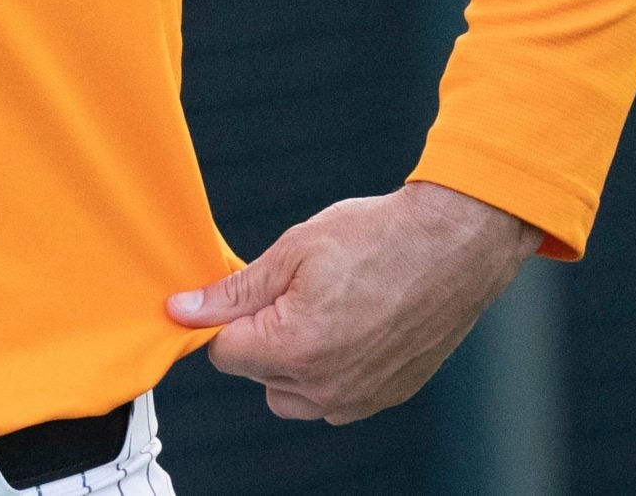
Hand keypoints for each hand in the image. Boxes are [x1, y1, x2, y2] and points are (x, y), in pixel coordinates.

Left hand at [163, 182, 543, 423]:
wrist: (454, 244)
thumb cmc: (377, 237)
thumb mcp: (293, 250)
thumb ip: (234, 290)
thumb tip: (181, 311)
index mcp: (295, 348)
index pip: (224, 353)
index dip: (227, 318)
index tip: (247, 292)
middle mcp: (326, 386)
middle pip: (256, 375)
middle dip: (261, 337)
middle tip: (294, 291)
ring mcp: (360, 396)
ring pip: (293, 395)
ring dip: (293, 361)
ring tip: (322, 309)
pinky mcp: (387, 395)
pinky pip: (334, 398)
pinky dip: (330, 370)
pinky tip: (351, 325)